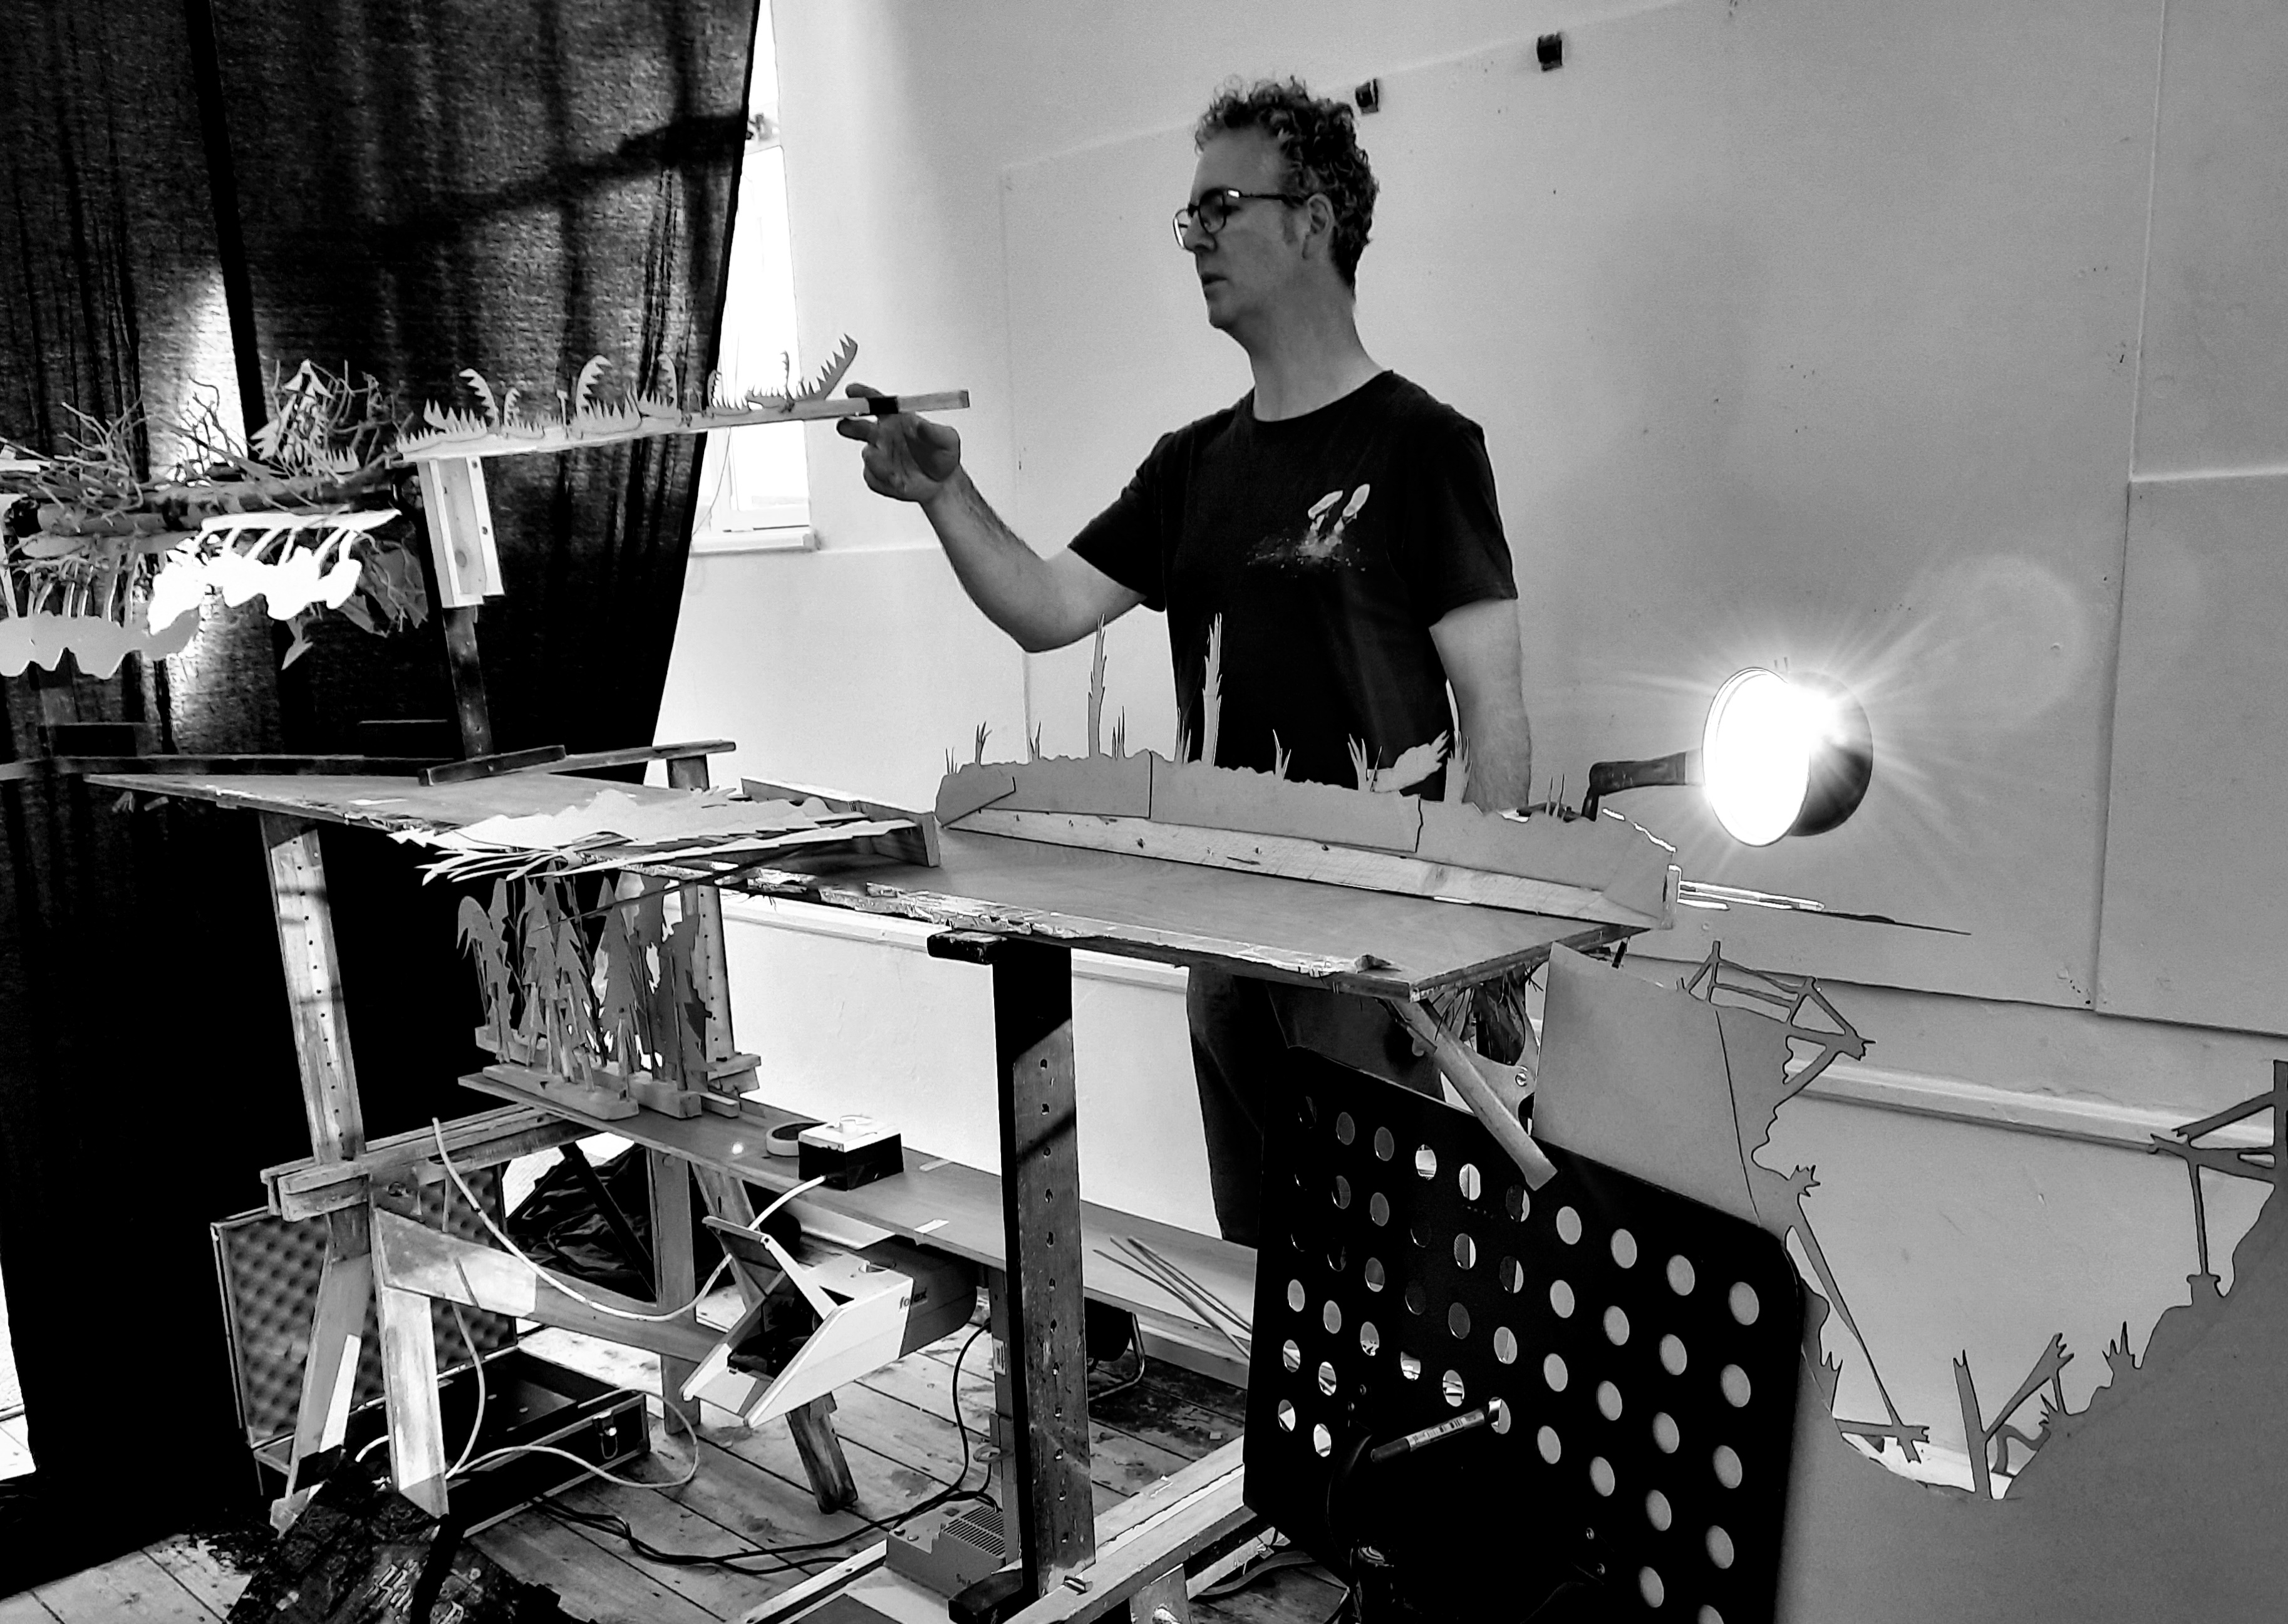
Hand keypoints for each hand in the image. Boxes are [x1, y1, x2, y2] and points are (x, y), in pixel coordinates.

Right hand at [834, 380, 962, 502]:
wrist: (941, 484)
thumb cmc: (942, 456)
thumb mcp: (948, 440)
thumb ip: (937, 432)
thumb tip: (922, 425)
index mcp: (896, 419)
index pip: (876, 402)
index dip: (863, 395)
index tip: (852, 391)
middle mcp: (883, 435)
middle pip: (859, 425)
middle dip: (850, 424)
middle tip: (846, 425)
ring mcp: (878, 456)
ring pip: (868, 455)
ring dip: (878, 461)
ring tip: (896, 470)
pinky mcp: (876, 476)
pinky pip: (872, 476)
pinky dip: (884, 479)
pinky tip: (899, 481)